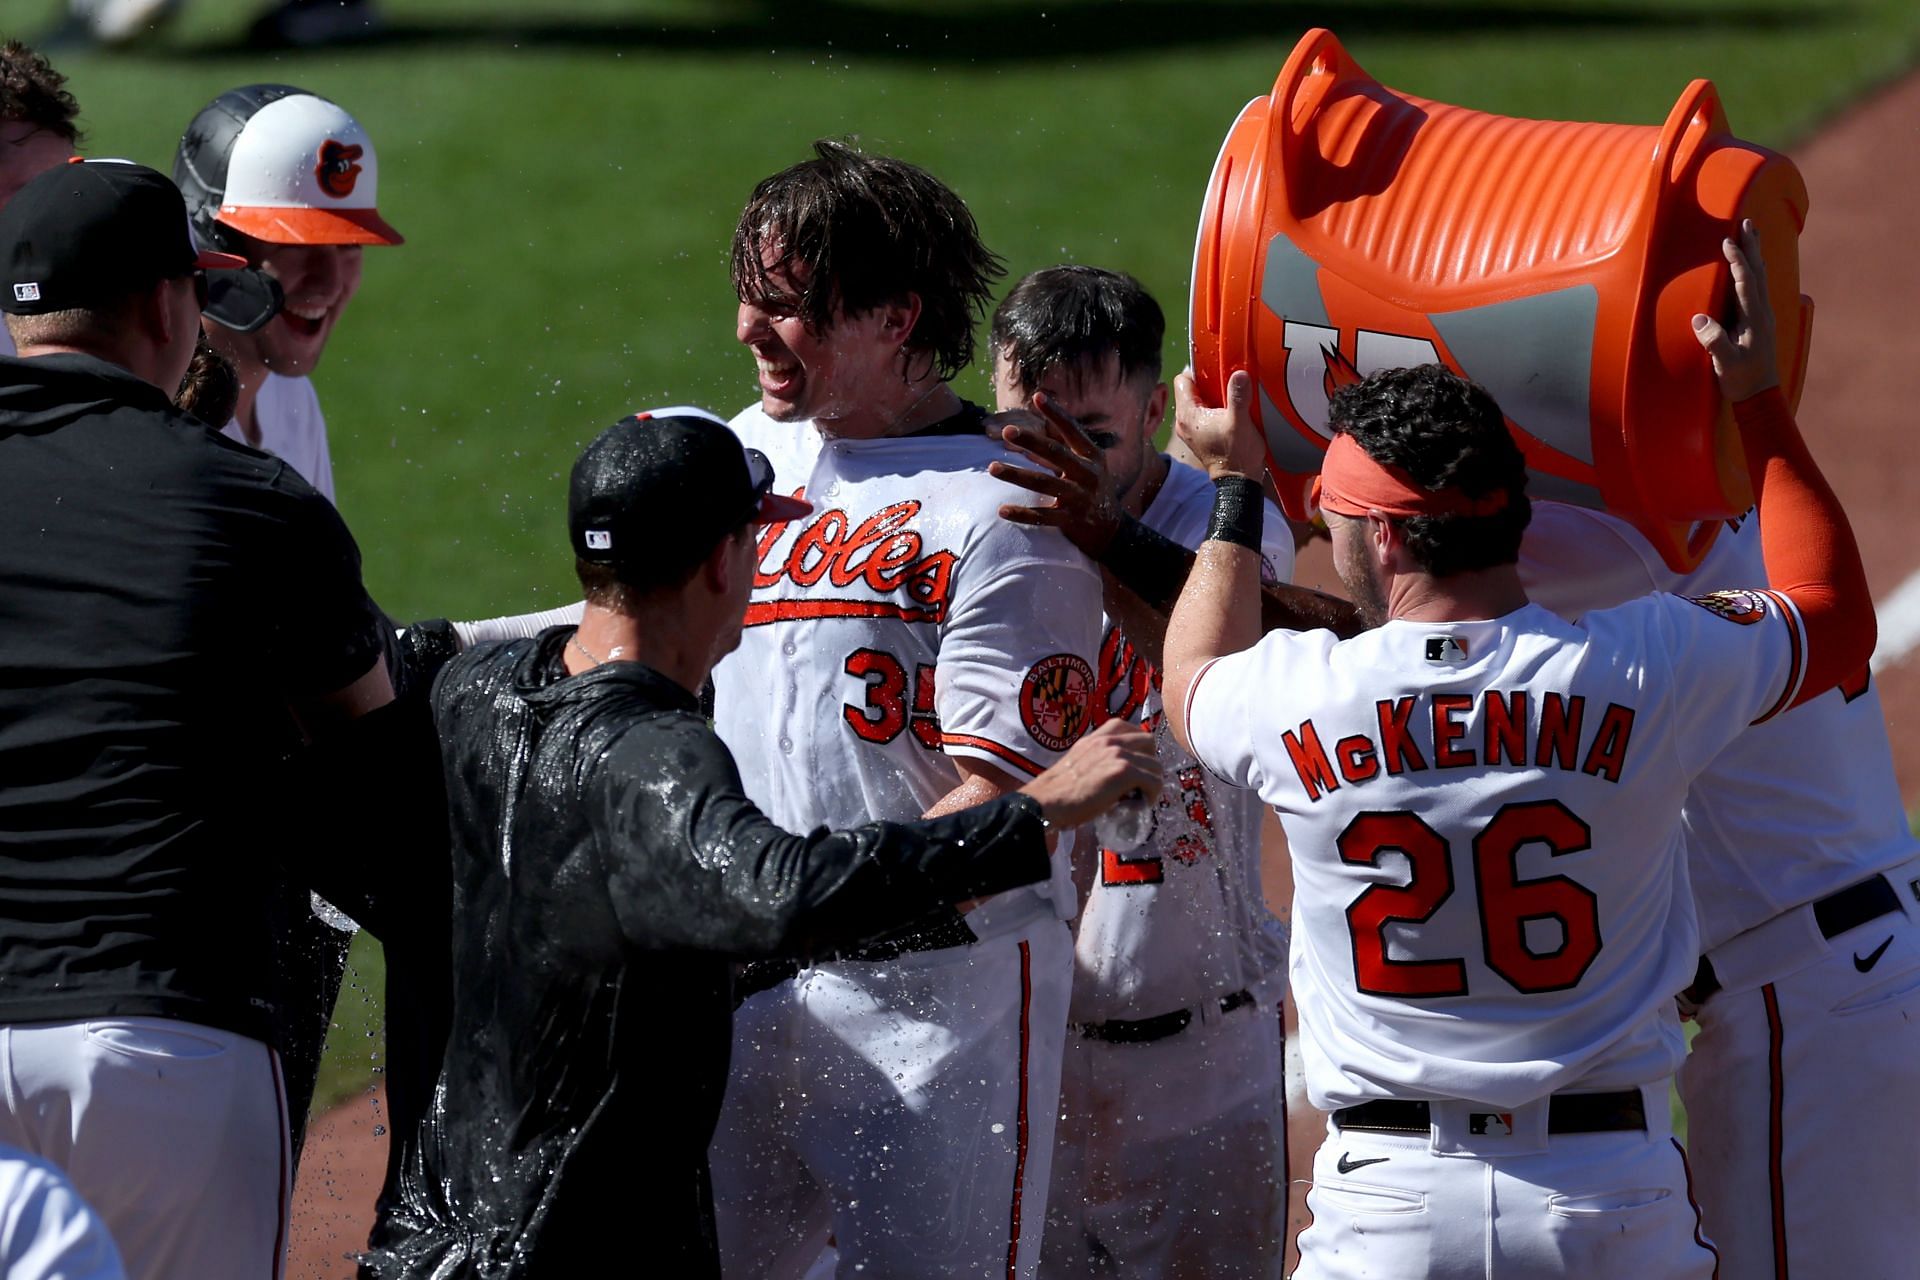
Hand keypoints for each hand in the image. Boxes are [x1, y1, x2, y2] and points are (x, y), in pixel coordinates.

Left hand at [989, 394, 1125, 554]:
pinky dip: (1022, 514)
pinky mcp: (1071, 521)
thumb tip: (1036, 429)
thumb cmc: (1094, 489)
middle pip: (1055, 454)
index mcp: (1092, 457)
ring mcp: (1079, 498)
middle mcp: (1088, 474)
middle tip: (1008, 430)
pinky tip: (1002, 510)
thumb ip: (1066, 448)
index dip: (1056, 413)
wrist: (1112, 529)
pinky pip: (1042, 517)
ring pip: (1043, 484)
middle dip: (1031, 441)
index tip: (1037, 396)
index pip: (1072, 430)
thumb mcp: (1089, 465)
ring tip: (992, 467)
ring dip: (1016, 475)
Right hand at [1018, 719, 1161, 829]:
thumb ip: (1100, 759)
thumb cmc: (1059, 791)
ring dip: (1152, 782)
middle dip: (1150, 762)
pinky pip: (1154, 781)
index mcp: (1098, 736)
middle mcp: (1109, 740)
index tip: (1138, 766)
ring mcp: (1118, 753)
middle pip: (1149, 743)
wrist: (1046, 802)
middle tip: (1142, 782)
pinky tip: (1142, 805)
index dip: (1140, 749)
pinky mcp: (1123, 772)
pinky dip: (1152, 795)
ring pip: (1155, 765)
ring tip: (1140, 797)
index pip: (1132, 729)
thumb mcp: (1080, 762)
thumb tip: (1120, 774)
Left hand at [1173, 367, 1266, 479]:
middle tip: (1227, 382)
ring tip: (1230, 396)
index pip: (1182, 380)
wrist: (1238, 481)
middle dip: (1208, 383)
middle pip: (1190, 390)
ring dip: (1213, 396)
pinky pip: (1204, 413)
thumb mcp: (1240, 422)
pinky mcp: (1200, 435)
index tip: (1216, 371)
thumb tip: (1239, 374)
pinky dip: (1215, 408)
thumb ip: (1238, 396)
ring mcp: (1191, 430)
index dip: (1198, 371)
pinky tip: (1230, 410)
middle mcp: (1184, 422)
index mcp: (1188, 415)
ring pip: (1198, 401)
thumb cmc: (1237, 454)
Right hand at [1692, 218, 1779, 402]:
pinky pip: (1756, 288)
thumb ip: (1714, 341)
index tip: (1727, 242)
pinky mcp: (1758, 321)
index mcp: (1754, 318)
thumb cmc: (1742, 379)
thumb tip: (1699, 320)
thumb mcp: (1726, 363)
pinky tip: (1750, 268)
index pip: (1746, 282)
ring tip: (1750, 235)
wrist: (1761, 395)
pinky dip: (1752, 271)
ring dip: (1754, 254)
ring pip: (1759, 277)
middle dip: (1752, 247)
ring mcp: (1762, 316)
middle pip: (1758, 272)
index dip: (1737, 261)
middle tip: (1747, 223)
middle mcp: (1762, 312)